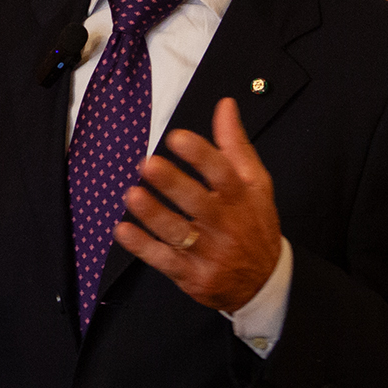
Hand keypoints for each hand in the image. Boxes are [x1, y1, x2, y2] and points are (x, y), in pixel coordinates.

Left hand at [113, 97, 281, 312]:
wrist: (264, 282)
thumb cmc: (254, 223)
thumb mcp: (255, 184)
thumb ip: (236, 145)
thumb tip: (225, 105)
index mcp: (241, 199)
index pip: (223, 174)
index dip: (200, 155)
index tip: (176, 137)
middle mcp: (226, 226)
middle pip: (199, 204)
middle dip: (172, 184)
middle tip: (147, 164)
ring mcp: (209, 254)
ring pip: (178, 234)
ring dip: (153, 214)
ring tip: (131, 194)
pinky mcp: (192, 276)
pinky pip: (163, 261)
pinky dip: (142, 247)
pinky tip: (122, 230)